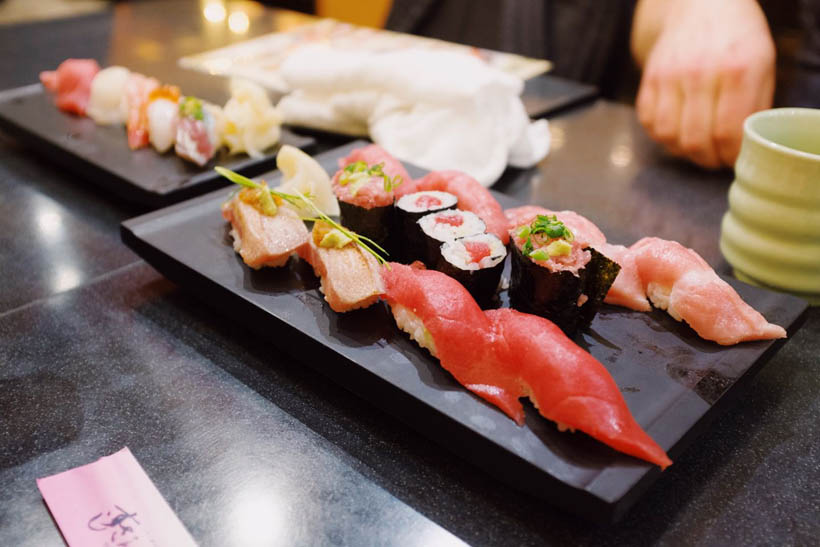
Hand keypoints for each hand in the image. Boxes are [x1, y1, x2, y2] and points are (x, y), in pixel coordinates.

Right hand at [634, 0, 774, 167]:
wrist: (701, 5)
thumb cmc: (737, 38)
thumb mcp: (763, 64)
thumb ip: (755, 105)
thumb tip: (743, 147)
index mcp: (737, 70)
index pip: (728, 133)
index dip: (729, 156)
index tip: (732, 160)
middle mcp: (699, 73)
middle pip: (695, 140)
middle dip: (706, 159)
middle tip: (714, 160)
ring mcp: (669, 76)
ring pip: (667, 136)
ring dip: (681, 150)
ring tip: (694, 147)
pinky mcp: (649, 79)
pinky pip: (648, 122)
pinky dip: (661, 134)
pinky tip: (676, 130)